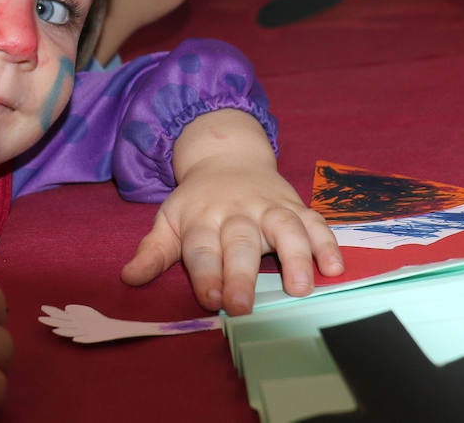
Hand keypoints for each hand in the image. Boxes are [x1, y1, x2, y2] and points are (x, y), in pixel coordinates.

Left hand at [120, 110, 343, 315]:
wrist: (227, 156)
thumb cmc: (197, 201)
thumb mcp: (169, 220)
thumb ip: (153, 251)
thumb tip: (128, 278)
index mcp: (202, 219)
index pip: (201, 248)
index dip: (204, 273)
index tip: (209, 298)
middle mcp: (236, 213)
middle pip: (240, 242)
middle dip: (241, 273)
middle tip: (243, 305)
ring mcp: (268, 207)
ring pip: (285, 228)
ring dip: (294, 256)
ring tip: (300, 288)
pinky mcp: (294, 206)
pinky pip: (315, 221)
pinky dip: (327, 242)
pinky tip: (335, 267)